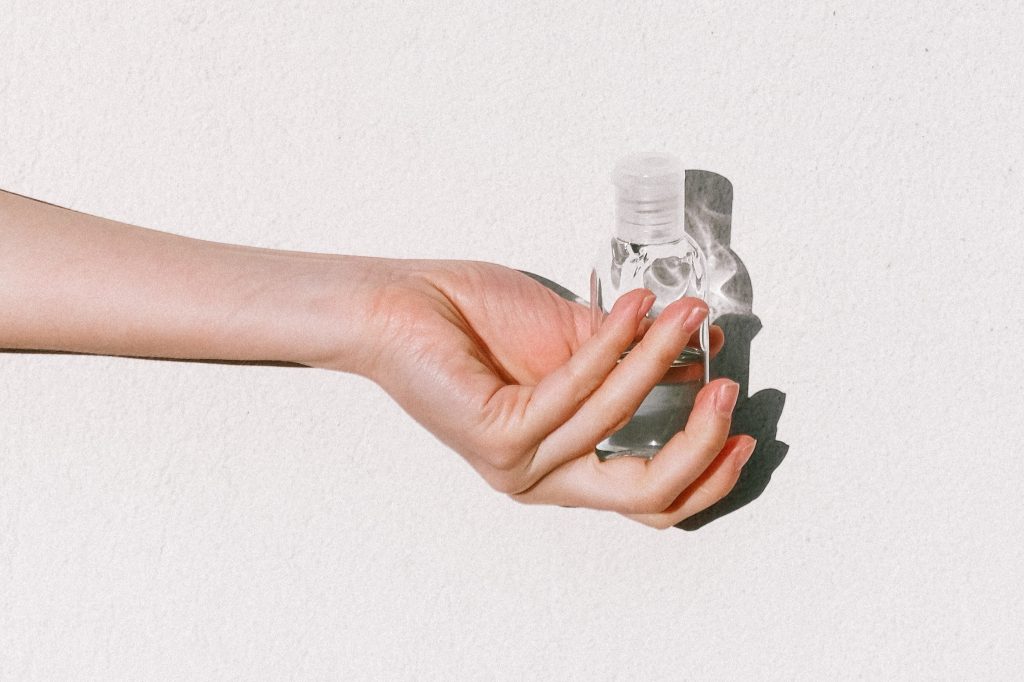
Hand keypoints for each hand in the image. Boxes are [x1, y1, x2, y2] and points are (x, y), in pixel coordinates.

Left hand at [337, 259, 754, 528]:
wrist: (402, 304)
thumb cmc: (477, 323)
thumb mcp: (570, 343)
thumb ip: (628, 360)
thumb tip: (693, 359)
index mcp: (562, 466)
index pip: (649, 499)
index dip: (706, 474)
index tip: (743, 432)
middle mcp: (541, 478)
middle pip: (646, 493)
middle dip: (701, 443)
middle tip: (729, 391)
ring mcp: (518, 463)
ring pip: (615, 422)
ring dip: (660, 360)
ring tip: (688, 314)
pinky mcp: (498, 434)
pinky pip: (576, 389)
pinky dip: (615, 344)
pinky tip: (635, 308)